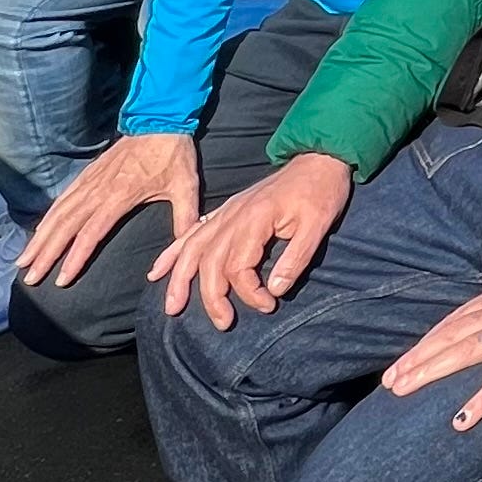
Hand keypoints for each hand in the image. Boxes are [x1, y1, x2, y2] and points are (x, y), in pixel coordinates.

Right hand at [22, 131, 196, 288]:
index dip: (74, 257)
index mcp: (120, 196)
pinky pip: (63, 198)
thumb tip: (183, 250)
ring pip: (59, 212)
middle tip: (30, 276)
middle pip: (65, 226)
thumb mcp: (185, 186)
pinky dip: (48, 216)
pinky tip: (39, 231)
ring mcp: (90, 180)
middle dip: (46, 253)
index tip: (61, 279)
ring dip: (40, 237)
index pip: (91, 233)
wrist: (160, 118)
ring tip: (24, 259)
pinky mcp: (88, 173)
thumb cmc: (174, 155)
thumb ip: (185, 218)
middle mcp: (98, 189)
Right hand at [153, 151, 349, 329]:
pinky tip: (159, 271)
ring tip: (173, 307)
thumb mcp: (318, 226)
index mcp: (255, 218)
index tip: (269, 305)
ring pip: (192, 248)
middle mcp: (233, 215)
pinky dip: (173, 252)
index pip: (238, 266)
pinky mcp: (225, 211)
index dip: (249, 292)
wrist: (318, 158)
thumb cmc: (322, 191)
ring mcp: (226, 212)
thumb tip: (275, 290)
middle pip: (209, 261)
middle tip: (223, 323)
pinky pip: (193, 233)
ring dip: (179, 279)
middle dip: (211, 297)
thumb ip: (296, 259)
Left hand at [378, 265, 481, 428]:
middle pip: (446, 338)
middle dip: (415, 360)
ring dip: (429, 370)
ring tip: (402, 388)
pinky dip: (480, 400)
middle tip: (390, 381)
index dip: (424, 344)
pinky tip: (460, 420)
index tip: (400, 364)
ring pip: (461, 353)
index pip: (450, 325)